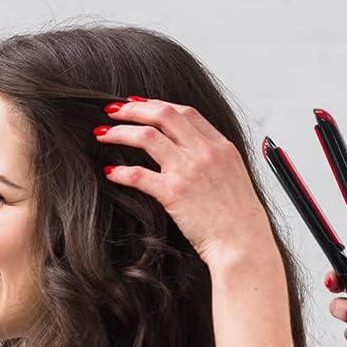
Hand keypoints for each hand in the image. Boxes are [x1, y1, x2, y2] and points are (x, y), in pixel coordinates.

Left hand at [96, 98, 277, 274]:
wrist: (243, 242)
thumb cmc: (239, 218)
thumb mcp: (234, 176)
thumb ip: (213, 160)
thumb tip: (191, 153)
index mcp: (221, 146)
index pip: (185, 112)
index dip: (157, 104)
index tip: (138, 104)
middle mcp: (205, 152)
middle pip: (163, 115)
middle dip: (133, 109)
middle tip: (113, 111)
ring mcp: (189, 170)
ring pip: (146, 136)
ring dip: (120, 132)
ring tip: (103, 135)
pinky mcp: (174, 193)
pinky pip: (139, 174)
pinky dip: (121, 171)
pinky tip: (110, 171)